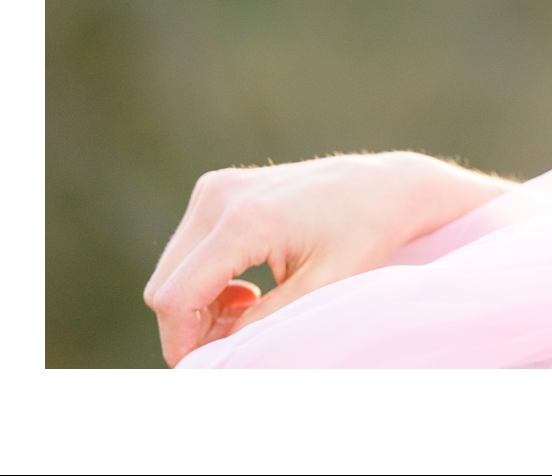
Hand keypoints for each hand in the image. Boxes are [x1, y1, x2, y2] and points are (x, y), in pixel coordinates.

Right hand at [142, 151, 509, 365]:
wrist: (386, 185)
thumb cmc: (365, 234)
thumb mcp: (321, 288)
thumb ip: (263, 323)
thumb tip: (214, 355)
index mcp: (245, 220)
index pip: (176, 296)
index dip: (181, 341)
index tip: (205, 367)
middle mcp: (220, 196)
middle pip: (165, 284)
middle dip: (190, 325)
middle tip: (235, 342)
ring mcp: (216, 187)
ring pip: (172, 269)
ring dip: (198, 303)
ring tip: (250, 313)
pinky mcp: (218, 187)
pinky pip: (188, 249)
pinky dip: (204, 279)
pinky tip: (247, 291)